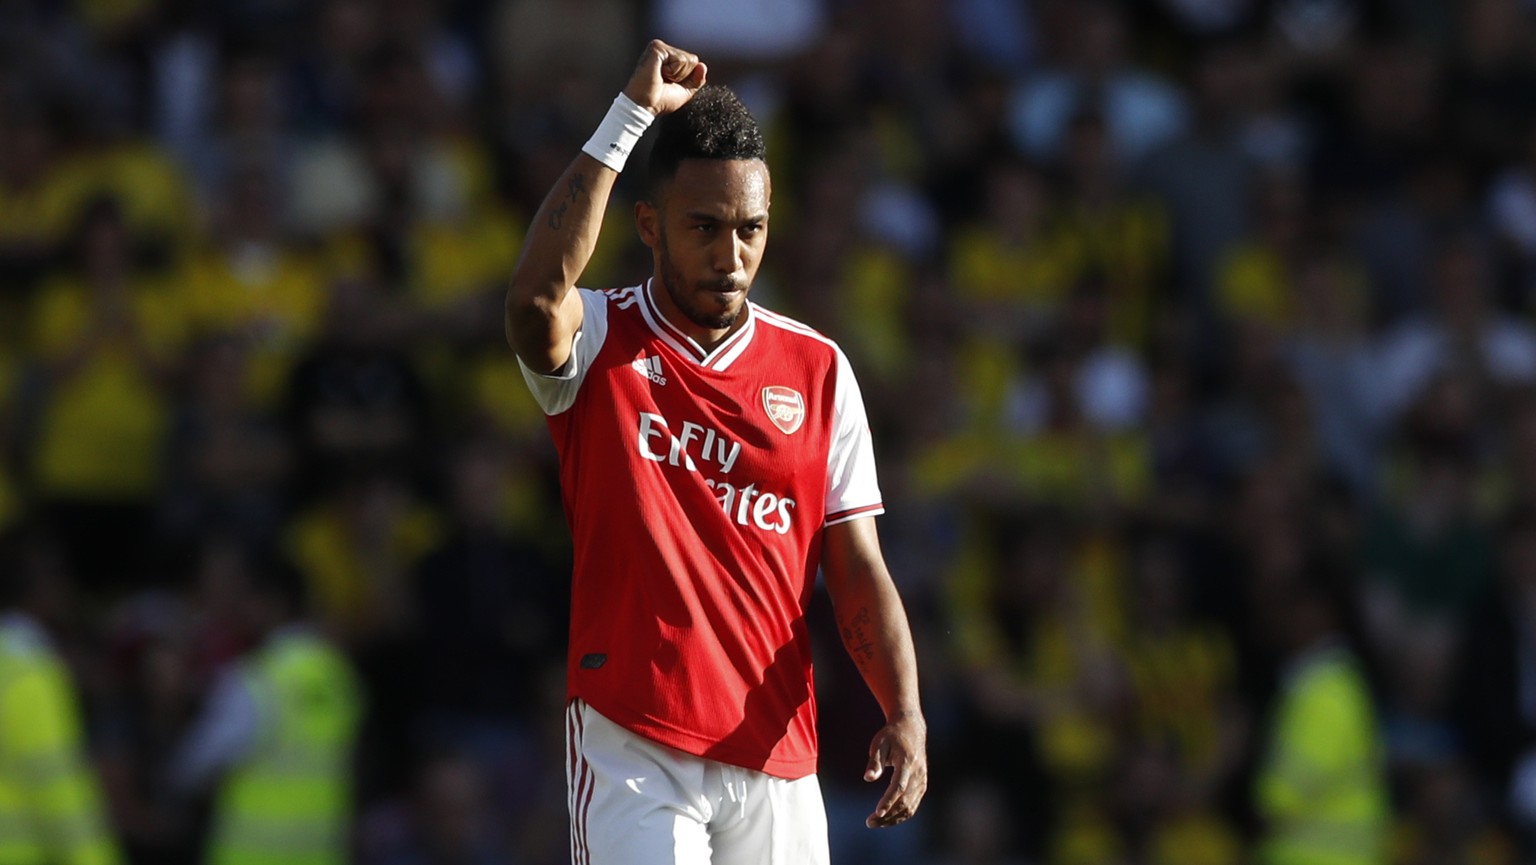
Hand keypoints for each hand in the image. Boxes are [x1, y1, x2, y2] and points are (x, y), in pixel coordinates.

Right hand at [623, 39, 706, 115]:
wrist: (644, 106)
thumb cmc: (659, 101)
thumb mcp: (684, 91)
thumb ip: (696, 80)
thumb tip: (703, 66)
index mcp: (668, 59)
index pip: (692, 63)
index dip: (686, 78)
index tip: (669, 84)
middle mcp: (664, 51)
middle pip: (692, 60)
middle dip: (683, 76)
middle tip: (664, 82)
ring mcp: (660, 48)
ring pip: (687, 59)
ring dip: (677, 75)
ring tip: (661, 78)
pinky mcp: (657, 48)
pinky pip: (680, 59)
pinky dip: (673, 71)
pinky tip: (659, 73)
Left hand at [863, 712, 927, 827]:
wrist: (911, 729)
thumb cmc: (891, 736)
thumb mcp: (879, 744)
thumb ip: (874, 762)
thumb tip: (868, 778)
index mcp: (907, 762)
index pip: (899, 786)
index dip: (888, 801)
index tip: (877, 813)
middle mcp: (917, 773)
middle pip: (904, 800)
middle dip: (887, 815)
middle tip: (869, 822)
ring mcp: (922, 780)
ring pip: (910, 806)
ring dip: (893, 818)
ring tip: (875, 823)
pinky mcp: (922, 785)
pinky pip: (913, 805)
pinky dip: (901, 815)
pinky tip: (887, 819)